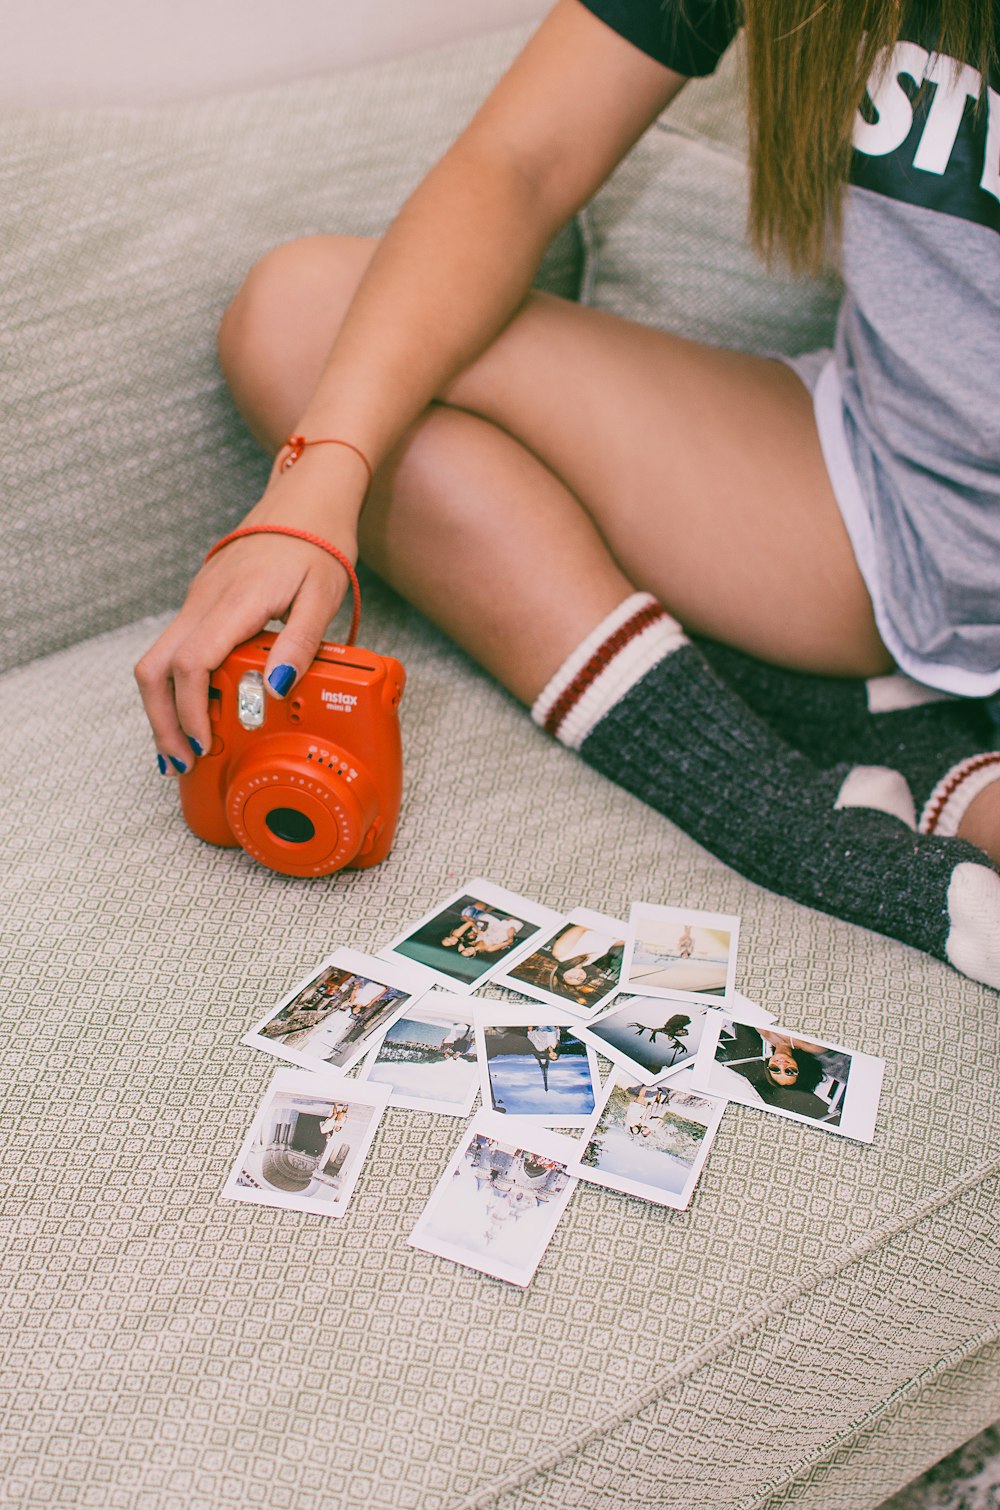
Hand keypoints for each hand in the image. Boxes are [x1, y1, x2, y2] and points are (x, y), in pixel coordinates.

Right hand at [135, 450, 362, 773]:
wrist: (306, 497)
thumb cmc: (319, 542)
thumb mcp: (323, 595)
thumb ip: (300, 642)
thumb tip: (276, 688)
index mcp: (234, 601)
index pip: (192, 662)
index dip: (191, 709)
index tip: (203, 742)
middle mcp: (204, 601)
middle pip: (155, 667)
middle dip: (162, 720)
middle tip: (181, 761)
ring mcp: (197, 600)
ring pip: (156, 659)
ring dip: (163, 707)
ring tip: (182, 747)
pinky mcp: (201, 603)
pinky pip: (174, 648)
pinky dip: (175, 686)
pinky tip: (195, 710)